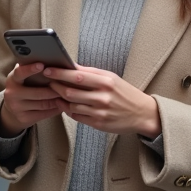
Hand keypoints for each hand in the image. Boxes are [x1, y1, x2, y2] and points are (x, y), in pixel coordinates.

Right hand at [0, 63, 65, 135]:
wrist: (12, 109)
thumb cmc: (24, 87)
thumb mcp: (23, 78)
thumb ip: (32, 70)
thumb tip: (51, 60)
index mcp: (13, 79)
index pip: (20, 73)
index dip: (30, 69)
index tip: (42, 65)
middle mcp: (12, 94)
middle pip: (37, 92)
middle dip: (54, 90)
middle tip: (67, 85)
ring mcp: (16, 107)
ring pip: (43, 104)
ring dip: (57, 100)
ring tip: (68, 95)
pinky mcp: (23, 118)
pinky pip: (44, 114)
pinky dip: (55, 109)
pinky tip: (62, 105)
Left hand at [44, 65, 160, 137]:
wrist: (142, 114)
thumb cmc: (126, 94)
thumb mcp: (112, 78)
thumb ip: (91, 73)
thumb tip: (71, 66)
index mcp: (106, 81)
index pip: (77, 76)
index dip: (60, 73)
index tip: (48, 70)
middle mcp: (103, 96)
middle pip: (70, 91)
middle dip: (56, 86)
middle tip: (48, 83)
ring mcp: (100, 111)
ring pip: (71, 105)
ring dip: (60, 100)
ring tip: (56, 94)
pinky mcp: (98, 123)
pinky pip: (77, 116)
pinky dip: (68, 111)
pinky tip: (66, 106)